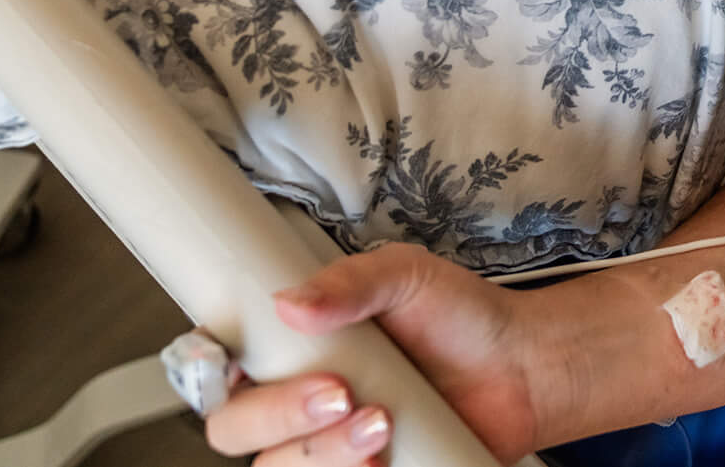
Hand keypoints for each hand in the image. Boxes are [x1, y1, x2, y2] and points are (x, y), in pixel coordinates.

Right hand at [198, 244, 544, 465]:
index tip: (232, 367)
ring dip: (323, 452)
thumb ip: (351, 283)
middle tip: (340, 393)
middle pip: (233, 429)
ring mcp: (321, 448)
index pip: (213, 368)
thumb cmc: (459, 317)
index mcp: (288, 349)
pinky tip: (384, 460)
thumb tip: (292, 302)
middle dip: (280, 415)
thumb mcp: (407, 276)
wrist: (518, 369)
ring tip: (381, 421)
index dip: (206, 372)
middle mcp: (292, 403)